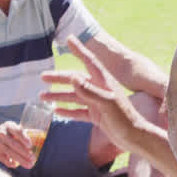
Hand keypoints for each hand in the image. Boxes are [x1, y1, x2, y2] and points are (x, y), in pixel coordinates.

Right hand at [0, 121, 36, 168]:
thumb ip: (23, 133)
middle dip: (25, 153)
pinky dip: (11, 163)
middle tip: (33, 158)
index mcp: (8, 126)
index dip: (23, 138)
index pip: (16, 131)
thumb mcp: (11, 129)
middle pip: (14, 144)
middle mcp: (2, 134)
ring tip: (30, 165)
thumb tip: (41, 135)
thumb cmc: (3, 133)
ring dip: (21, 160)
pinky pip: (5, 160)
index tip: (30, 145)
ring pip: (10, 153)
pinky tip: (16, 165)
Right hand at [41, 36, 151, 152]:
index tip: (69, 38)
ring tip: (42, 96)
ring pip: (74, 96)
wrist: (134, 138)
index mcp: (103, 82)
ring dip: (59, 95)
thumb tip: (73, 77)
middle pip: (75, 80)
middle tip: (43, 77)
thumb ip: (90, 91)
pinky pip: (78, 111)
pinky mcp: (96, 116)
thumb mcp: (107, 104)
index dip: (79, 50)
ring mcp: (97, 103)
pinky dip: (67, 110)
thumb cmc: (125, 119)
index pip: (89, 61)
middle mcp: (99, 89)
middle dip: (59, 78)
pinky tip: (56, 110)